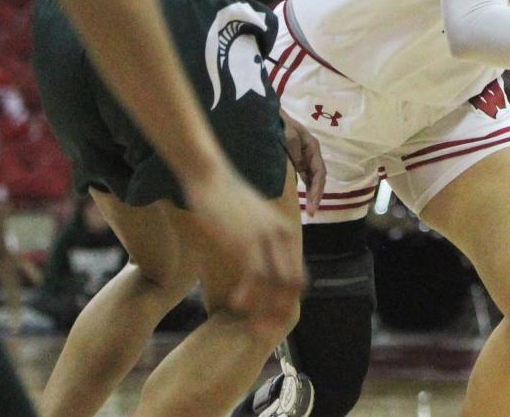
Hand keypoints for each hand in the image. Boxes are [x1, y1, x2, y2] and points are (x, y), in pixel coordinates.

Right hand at [182, 164, 303, 331]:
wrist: (210, 177)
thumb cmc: (226, 200)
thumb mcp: (253, 221)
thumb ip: (261, 241)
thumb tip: (257, 266)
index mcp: (286, 233)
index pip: (298, 276)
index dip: (288, 302)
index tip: (273, 319)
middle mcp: (282, 236)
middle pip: (293, 285)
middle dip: (281, 312)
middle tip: (263, 331)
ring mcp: (266, 238)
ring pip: (277, 285)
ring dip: (265, 310)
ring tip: (250, 326)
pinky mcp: (247, 241)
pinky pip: (257, 276)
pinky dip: (249, 295)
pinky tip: (236, 303)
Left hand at [283, 112, 326, 217]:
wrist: (267, 113)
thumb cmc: (279, 122)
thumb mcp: (287, 133)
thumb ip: (294, 150)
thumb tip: (299, 167)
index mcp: (312, 147)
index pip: (320, 172)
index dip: (318, 190)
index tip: (312, 206)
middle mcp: (309, 153)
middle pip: (317, 177)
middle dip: (316, 195)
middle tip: (310, 212)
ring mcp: (301, 157)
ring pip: (310, 178)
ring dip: (311, 193)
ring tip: (308, 209)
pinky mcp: (292, 160)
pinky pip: (301, 176)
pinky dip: (303, 187)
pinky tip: (299, 198)